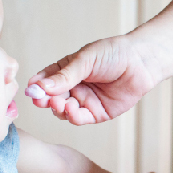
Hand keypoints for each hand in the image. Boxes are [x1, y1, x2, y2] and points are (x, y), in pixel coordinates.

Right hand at [27, 35, 156, 124]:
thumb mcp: (85, 60)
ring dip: (58, 108)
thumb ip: (64, 76)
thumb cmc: (113, 54)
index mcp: (67, 71)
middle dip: (44, 100)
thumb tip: (40, 86)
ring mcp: (84, 101)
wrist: (141, 62)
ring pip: (63, 110)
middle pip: (51, 98)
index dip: (37, 86)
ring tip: (59, 103)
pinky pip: (80, 118)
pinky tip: (71, 109)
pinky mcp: (97, 113)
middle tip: (41, 100)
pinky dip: (73, 116)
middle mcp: (73, 87)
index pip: (45, 80)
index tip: (31, 90)